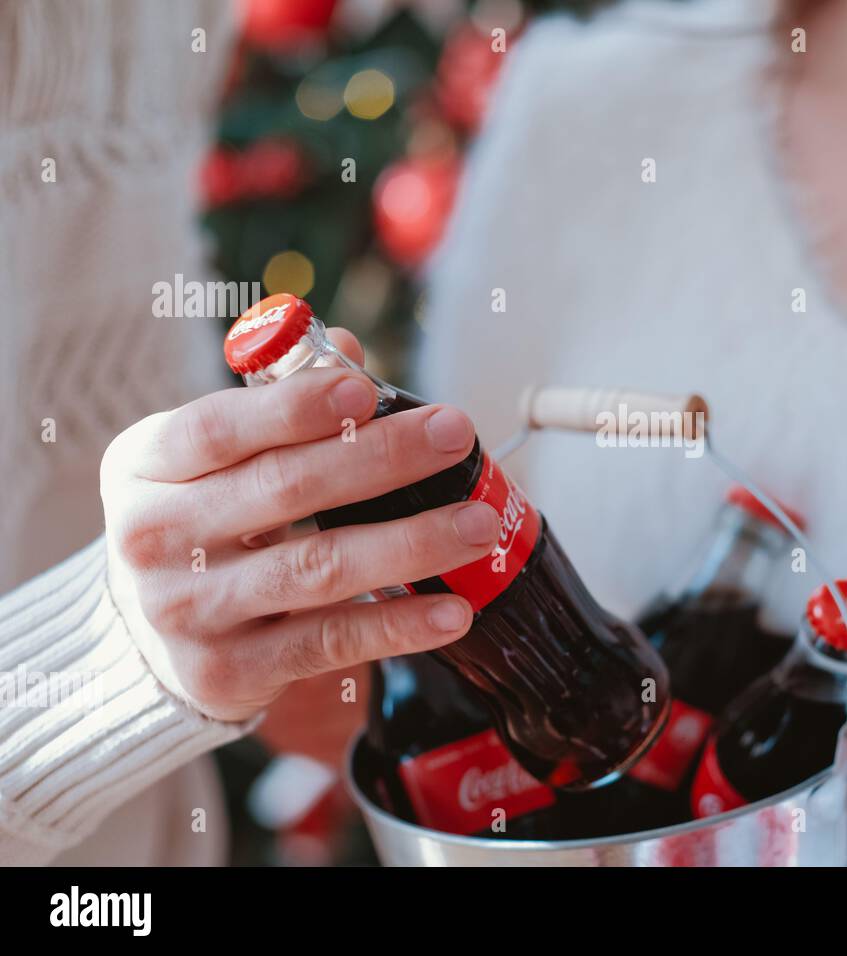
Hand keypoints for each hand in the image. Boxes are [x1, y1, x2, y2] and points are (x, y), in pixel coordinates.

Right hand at [100, 329, 499, 721]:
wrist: (152, 640)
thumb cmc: (203, 522)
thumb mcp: (215, 458)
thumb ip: (280, 405)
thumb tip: (347, 350)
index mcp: (146, 466)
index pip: (217, 429)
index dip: (292, 408)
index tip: (365, 391)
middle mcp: (155, 539)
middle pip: (282, 490)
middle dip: (381, 458)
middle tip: (454, 436)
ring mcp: (189, 612)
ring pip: (316, 569)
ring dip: (409, 544)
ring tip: (479, 524)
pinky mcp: (229, 671)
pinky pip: (329, 643)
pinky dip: (397, 625)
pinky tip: (454, 609)